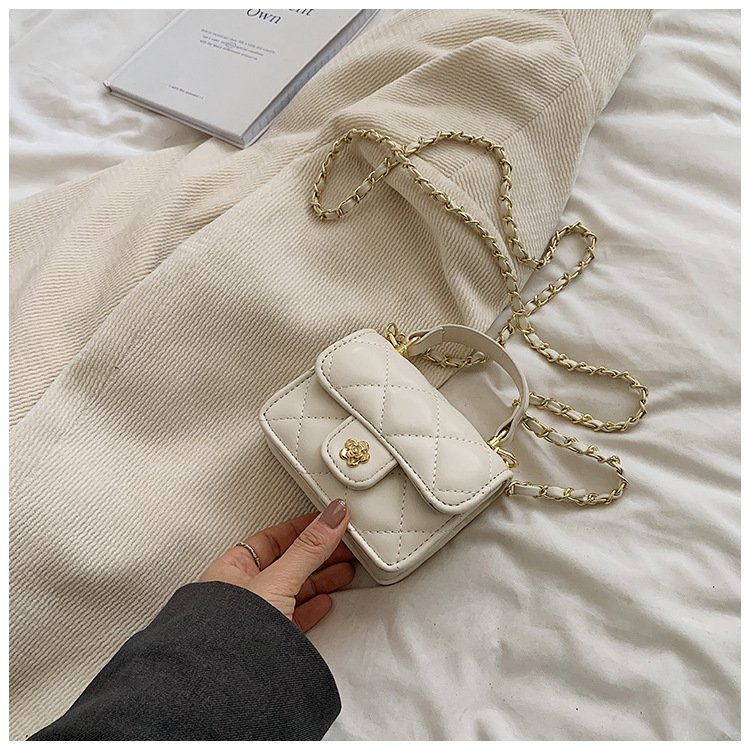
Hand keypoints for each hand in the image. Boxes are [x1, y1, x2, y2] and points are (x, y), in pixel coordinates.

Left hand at [199, 500, 354, 631]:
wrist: (233, 683)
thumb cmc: (234, 631)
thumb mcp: (278, 579)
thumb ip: (309, 548)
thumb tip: (331, 518)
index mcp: (231, 570)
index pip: (271, 539)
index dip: (301, 528)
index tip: (326, 522)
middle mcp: (240, 593)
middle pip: (287, 564)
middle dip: (319, 554)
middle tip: (344, 545)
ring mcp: (255, 619)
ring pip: (294, 590)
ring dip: (322, 578)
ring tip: (345, 569)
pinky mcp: (270, 642)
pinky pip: (295, 618)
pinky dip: (313, 607)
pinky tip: (325, 602)